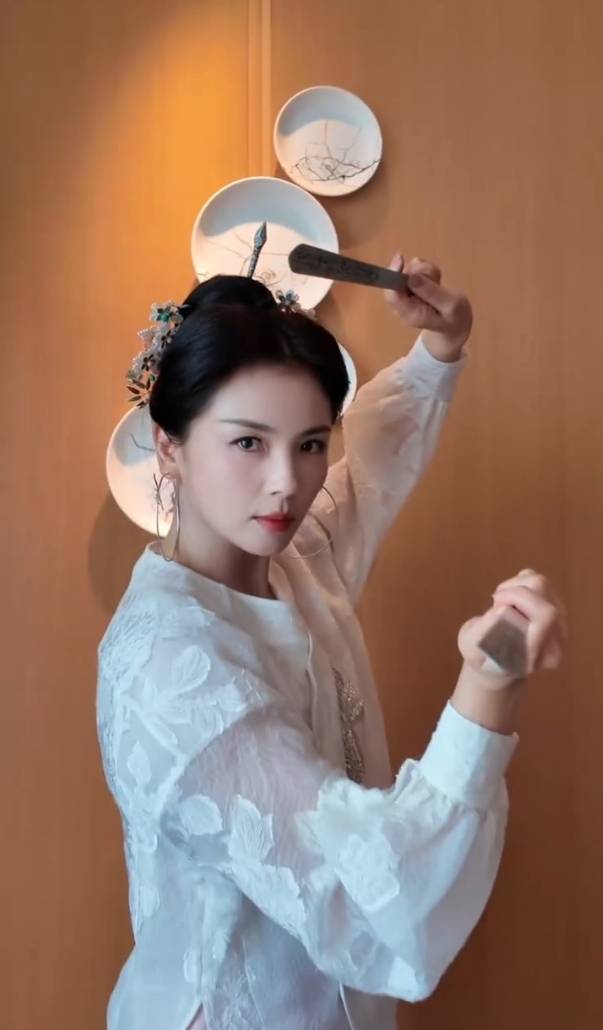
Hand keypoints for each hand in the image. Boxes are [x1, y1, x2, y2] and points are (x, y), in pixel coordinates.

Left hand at [384, 254, 472, 360]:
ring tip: (438, 284)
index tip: (400, 260)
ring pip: (409, 270)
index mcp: (410, 313)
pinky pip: (415, 268)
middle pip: (400, 278)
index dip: (392, 276)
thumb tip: (411, 277)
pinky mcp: (411, 285)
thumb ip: (431, 293)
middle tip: (436, 280)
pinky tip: (436, 281)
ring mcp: (406, 294)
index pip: (392, 295)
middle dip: (418, 272)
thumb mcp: (450, 306)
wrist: (456, 324)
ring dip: (426, 272)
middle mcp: (402, 304)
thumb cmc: (455, 319)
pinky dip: (427, 270)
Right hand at [451, 569, 566, 733]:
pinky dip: (521, 581)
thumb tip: (505, 611)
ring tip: (499, 598)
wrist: (496, 668)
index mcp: (538, 652)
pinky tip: (508, 596)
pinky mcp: (555, 610)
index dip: (519, 603)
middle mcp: (557, 642)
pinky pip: (540, 582)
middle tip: (495, 598)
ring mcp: (560, 627)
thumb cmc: (482, 659)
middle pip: (544, 597)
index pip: (544, 615)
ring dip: (516, 584)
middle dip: (516, 590)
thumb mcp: (471, 647)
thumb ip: (485, 630)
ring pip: (542, 584)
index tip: (495, 606)